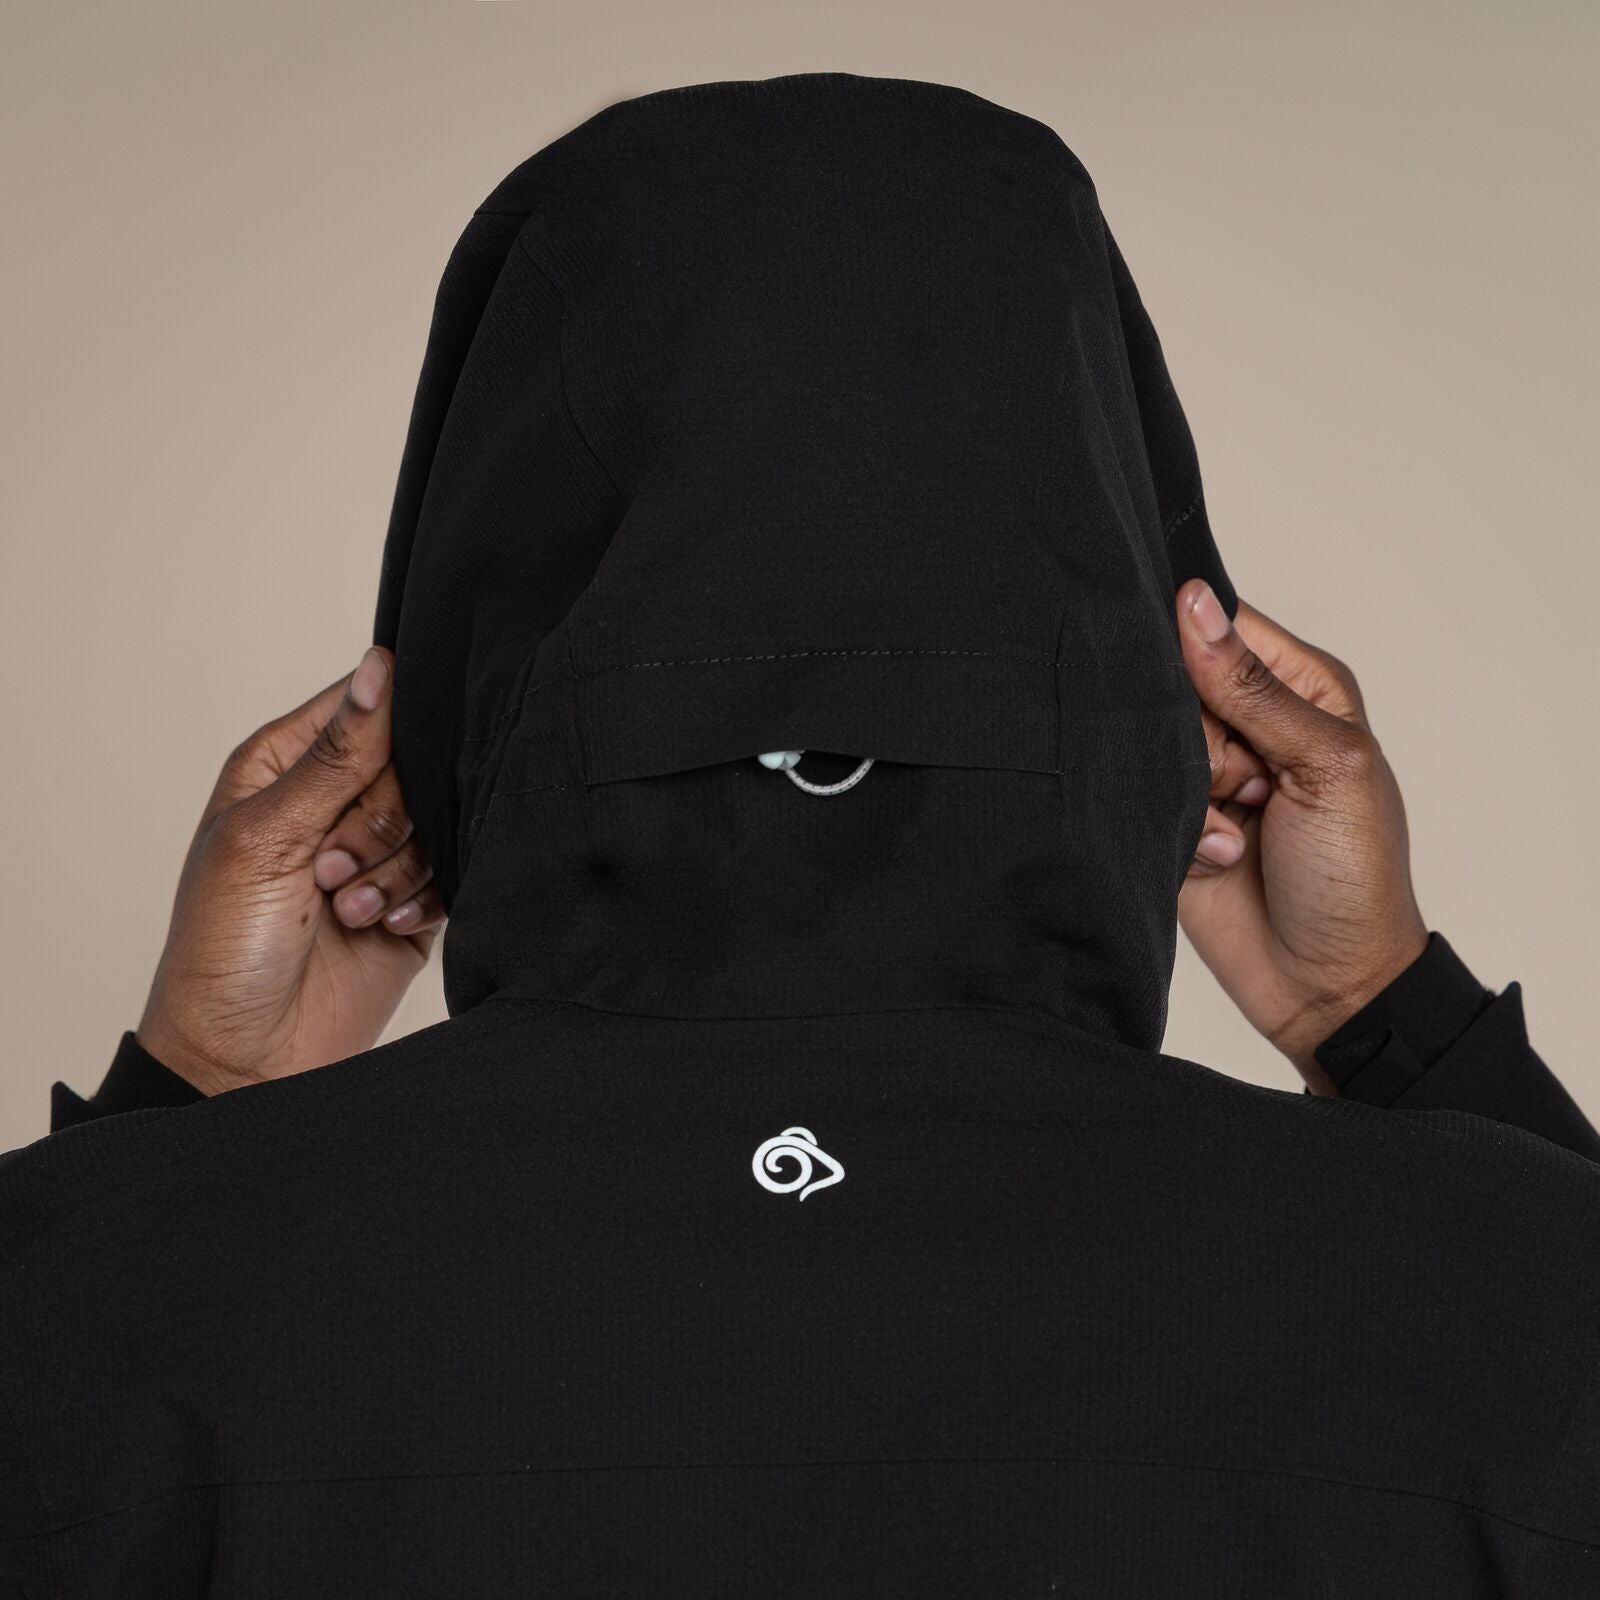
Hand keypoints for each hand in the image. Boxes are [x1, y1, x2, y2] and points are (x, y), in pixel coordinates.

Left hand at [136, 647, 445, 1095]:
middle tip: (333, 866)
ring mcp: (376, 852)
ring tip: (346, 908)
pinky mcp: (411, 900)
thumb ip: (336, 756)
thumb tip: (381, 668)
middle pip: (411, 763)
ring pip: (437, 819)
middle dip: (381, 819)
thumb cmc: (222, 949)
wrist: (247, 1056)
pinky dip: (421, 900)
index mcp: (284, 765)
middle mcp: (333, 801)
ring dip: (396, 869)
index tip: (374, 774)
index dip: (384, 731)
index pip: (362, 705)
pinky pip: (452, 871)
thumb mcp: (267, 838)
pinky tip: (381, 926)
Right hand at [1174, 581, 1428, 1091]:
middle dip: (1201, 736)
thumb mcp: (1325, 764)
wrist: (1326, 985)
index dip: (1197, 646)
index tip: (1205, 691)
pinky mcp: (1167, 819)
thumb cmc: (1355, 875)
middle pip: (1171, 682)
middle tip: (1249, 782)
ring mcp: (1204, 773)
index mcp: (1299, 687)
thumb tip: (1193, 601)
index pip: (1221, 623)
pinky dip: (1176, 831)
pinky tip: (1217, 856)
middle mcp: (1247, 722)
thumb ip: (1252, 685)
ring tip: (1239, 827)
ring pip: (1145, 740)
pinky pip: (1135, 795)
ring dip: (1192, 790)